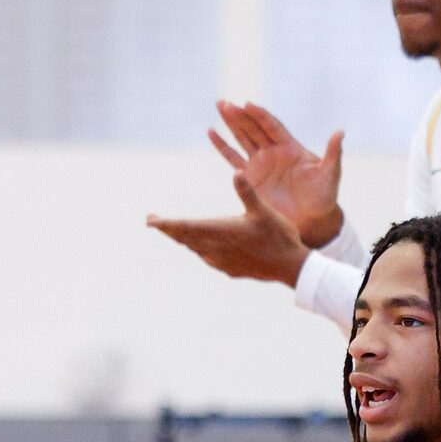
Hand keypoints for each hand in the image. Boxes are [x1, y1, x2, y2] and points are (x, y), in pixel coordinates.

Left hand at [148, 174, 312, 285]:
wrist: (290, 267)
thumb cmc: (278, 236)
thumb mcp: (264, 211)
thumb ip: (247, 192)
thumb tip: (236, 172)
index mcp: (221, 231)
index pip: (185, 227)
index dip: (166, 224)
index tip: (149, 221)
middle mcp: (216, 248)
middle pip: (184, 238)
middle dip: (169, 229)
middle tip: (154, 222)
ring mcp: (222, 261)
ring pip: (194, 249)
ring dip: (183, 239)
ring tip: (174, 231)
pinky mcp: (229, 269)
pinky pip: (207, 258)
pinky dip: (199, 249)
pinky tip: (201, 247)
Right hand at [209, 102, 345, 247]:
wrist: (311, 220)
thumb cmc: (324, 196)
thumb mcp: (330, 174)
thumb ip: (333, 154)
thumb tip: (340, 132)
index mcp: (291, 147)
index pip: (273, 126)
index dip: (261, 115)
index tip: (248, 104)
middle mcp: (274, 152)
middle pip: (254, 128)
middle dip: (240, 115)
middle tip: (225, 102)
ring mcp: (261, 163)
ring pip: (242, 138)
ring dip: (231, 123)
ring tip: (220, 106)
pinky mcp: (250, 178)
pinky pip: (233, 158)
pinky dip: (222, 146)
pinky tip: (211, 132)